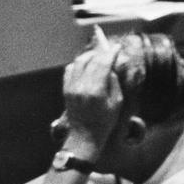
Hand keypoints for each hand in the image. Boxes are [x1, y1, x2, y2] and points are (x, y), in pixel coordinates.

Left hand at [59, 35, 124, 158]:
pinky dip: (79, 63)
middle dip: (101, 51)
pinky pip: (70, 69)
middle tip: (109, 48)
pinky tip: (86, 64)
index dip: (111, 52)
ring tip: (98, 54)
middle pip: (90, 60)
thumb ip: (113, 82)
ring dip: (89, 55)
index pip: (103, 63)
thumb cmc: (105, 121)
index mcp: (96, 90)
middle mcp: (81, 86)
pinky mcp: (66, 89)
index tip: (117, 46)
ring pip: (79, 62)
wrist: (85, 136)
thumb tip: (111, 67)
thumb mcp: (117, 101)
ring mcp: (71, 87)